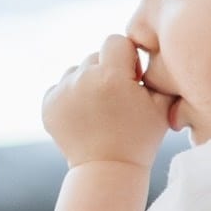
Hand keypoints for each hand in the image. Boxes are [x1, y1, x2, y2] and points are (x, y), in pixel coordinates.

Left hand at [43, 33, 172, 167]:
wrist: (108, 170)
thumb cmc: (140, 139)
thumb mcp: (162, 106)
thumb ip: (159, 73)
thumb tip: (154, 54)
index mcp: (112, 75)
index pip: (116, 41)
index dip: (128, 58)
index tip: (132, 80)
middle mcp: (83, 78)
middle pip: (96, 56)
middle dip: (107, 71)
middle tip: (117, 99)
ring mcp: (62, 91)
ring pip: (77, 70)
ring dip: (88, 82)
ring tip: (100, 109)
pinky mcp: (48, 104)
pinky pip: (60, 87)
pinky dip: (71, 98)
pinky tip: (85, 116)